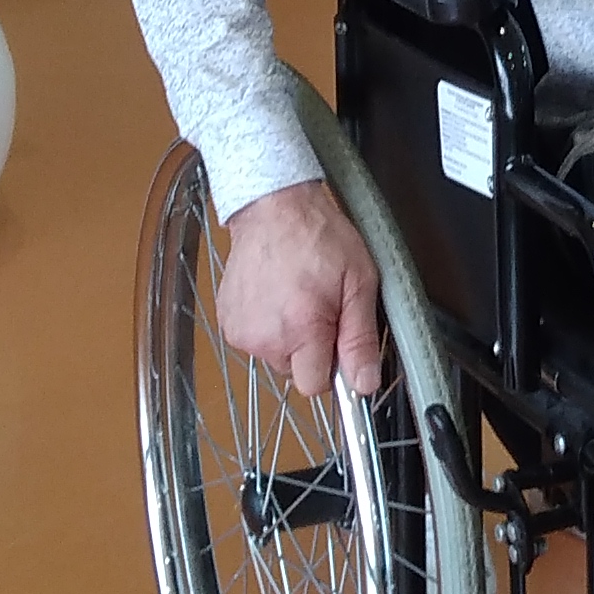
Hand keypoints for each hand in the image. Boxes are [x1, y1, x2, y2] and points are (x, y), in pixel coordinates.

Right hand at [216, 178, 383, 396]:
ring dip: (289, 337)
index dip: (332, 368)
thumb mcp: (358, 283)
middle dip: (312, 348)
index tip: (338, 343)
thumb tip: (365, 384)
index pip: (315, 386)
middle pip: (296, 371)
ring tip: (296, 297)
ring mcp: (242, 331)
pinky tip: (276, 296)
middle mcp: (265, 336)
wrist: (273, 207)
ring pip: (276, 357)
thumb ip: (360, 338)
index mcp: (300, 329)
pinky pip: (257, 341)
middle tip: (320, 308)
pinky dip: (268, 326)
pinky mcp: (228, 323)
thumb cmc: (318, 237)